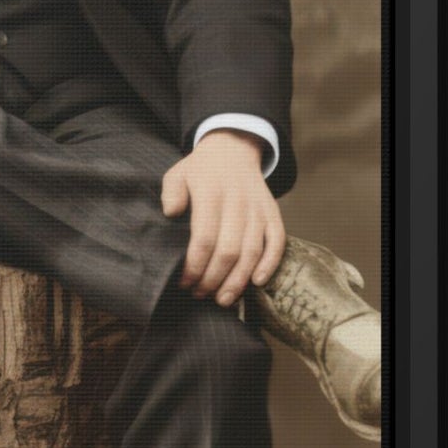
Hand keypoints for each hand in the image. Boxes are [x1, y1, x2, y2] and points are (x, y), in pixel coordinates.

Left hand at [160, 130, 286, 307]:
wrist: (233, 148)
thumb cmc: (201, 169)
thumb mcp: (178, 173)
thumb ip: (171, 192)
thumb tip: (170, 213)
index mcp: (211, 193)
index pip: (204, 238)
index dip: (195, 265)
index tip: (184, 282)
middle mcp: (237, 202)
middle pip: (229, 250)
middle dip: (214, 279)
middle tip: (200, 295)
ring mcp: (258, 209)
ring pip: (252, 251)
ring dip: (238, 280)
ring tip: (223, 299)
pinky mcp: (273, 213)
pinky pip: (277, 241)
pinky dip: (270, 263)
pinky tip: (256, 282)